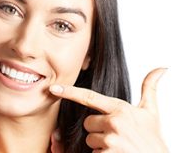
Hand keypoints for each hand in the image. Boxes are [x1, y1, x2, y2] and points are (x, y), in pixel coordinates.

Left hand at [50, 68, 168, 152]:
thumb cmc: (152, 138)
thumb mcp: (151, 112)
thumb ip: (150, 88)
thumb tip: (161, 68)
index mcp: (121, 109)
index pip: (89, 97)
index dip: (69, 92)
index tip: (54, 88)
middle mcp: (115, 122)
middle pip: (88, 123)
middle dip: (97, 129)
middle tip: (115, 135)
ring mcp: (111, 140)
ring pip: (90, 139)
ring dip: (100, 144)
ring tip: (118, 146)